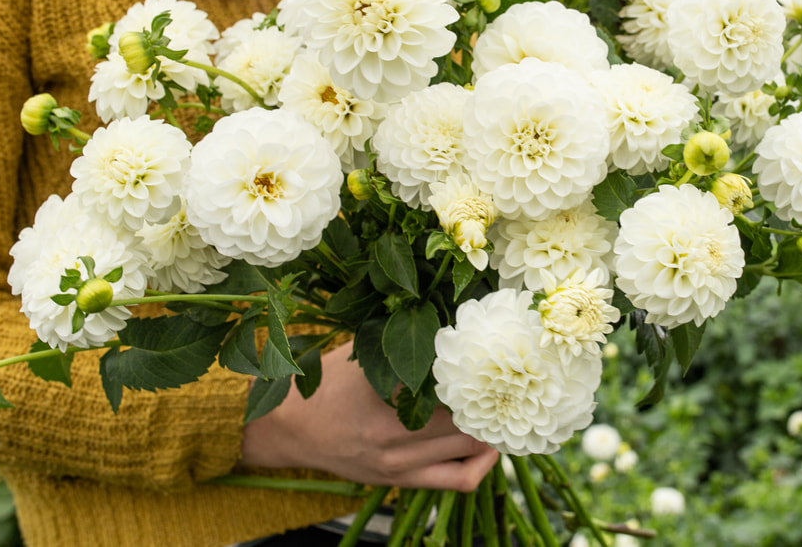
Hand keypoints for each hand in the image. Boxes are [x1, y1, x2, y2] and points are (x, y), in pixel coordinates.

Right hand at [238, 342, 497, 490]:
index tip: (500, 357)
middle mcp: (393, 431)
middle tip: (513, 381)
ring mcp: (398, 461)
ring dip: (493, 429)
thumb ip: (403, 341)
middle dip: (496, 399)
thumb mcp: (362, 352)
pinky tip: (490, 445)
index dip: (481, 370)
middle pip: (468, 417)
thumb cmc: (327, 382)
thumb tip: (452, 321)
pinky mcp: (399, 480)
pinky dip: (482, 464)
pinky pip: (457, 481)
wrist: (288, 428)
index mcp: (384, 391)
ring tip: (507, 408)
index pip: (449, 381)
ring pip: (470, 449)